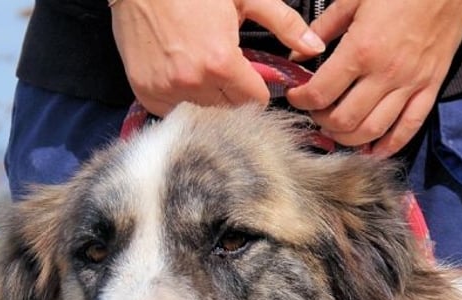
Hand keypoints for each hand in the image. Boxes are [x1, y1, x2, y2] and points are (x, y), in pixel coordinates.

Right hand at [111, 0, 325, 116]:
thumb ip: (284, 24)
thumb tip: (315, 46)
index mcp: (221, 63)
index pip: (254, 102)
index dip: (257, 90)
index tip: (251, 79)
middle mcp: (193, 82)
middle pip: (229, 111)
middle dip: (232, 95)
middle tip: (225, 72)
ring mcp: (167, 90)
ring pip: (202, 113)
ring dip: (207, 99)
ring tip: (201, 71)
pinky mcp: (146, 92)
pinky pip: (173, 111)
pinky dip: (180, 99)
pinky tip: (181, 76)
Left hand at [286, 0, 461, 155]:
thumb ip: (324, 28)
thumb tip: (299, 53)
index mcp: (361, 50)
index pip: (321, 93)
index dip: (301, 101)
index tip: (296, 96)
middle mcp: (385, 74)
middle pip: (344, 121)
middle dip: (322, 122)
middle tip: (316, 113)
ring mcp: (409, 85)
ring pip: (373, 131)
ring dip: (349, 139)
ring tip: (337, 130)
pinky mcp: (429, 88)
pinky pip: (408, 128)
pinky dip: (389, 146)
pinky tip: (373, 150)